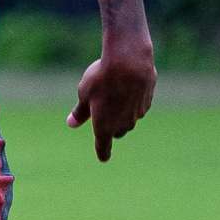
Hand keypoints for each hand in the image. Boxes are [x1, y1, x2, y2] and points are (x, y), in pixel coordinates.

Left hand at [67, 43, 155, 161]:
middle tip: (103, 109)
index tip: (103, 157)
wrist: (129, 61)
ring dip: (122, 111)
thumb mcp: (84, 94)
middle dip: (111, 126)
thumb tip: (71, 124)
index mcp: (104, 127)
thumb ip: (80, 112)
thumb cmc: (102, 78)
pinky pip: (138, 105)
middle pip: (117, 132)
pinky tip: (128, 83)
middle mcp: (123, 125)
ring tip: (114, 89)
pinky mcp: (148, 101)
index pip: (103, 148)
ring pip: (129, 118)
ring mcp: (137, 114)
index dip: (103, 153)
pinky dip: (133, 99)